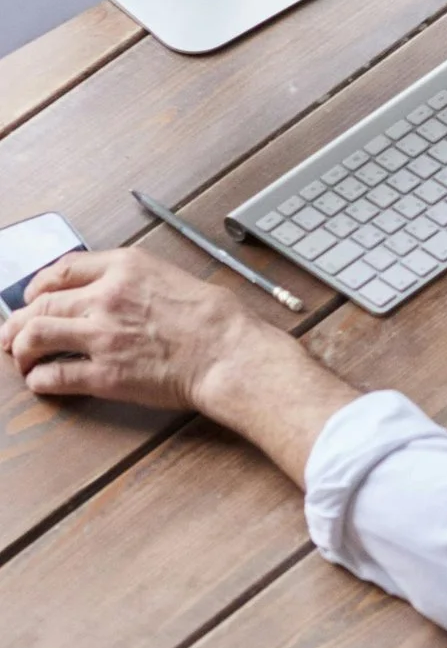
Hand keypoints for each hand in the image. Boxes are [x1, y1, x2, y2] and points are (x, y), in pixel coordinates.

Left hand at [5, 245, 343, 481]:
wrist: (225, 350)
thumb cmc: (208, 316)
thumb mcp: (166, 274)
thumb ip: (128, 279)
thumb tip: (100, 290)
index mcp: (123, 266)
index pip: (60, 271)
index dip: (36, 287)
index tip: (32, 298)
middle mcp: (106, 296)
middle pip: (40, 305)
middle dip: (18, 322)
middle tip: (12, 335)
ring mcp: (102, 336)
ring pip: (35, 337)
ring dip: (20, 349)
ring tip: (21, 358)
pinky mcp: (104, 374)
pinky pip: (54, 377)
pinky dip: (40, 380)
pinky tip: (43, 381)